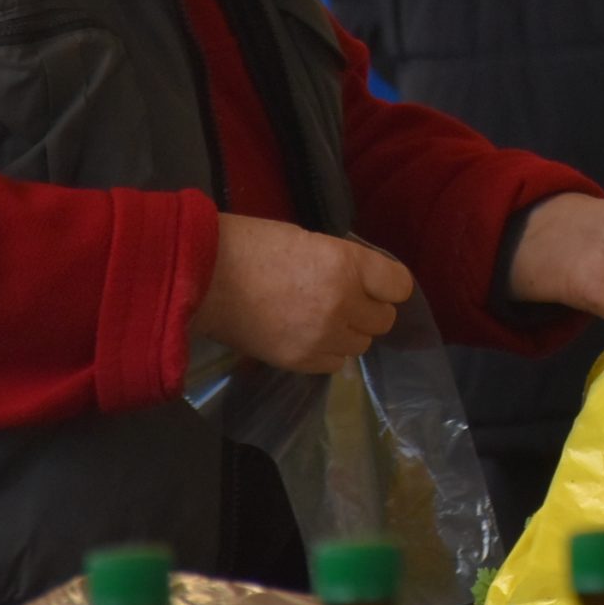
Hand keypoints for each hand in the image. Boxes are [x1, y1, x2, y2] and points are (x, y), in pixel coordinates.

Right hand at [189, 213, 415, 373]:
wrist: (204, 277)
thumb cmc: (252, 246)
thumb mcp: (309, 240)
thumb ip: (342, 264)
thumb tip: (362, 283)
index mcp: (346, 264)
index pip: (399, 285)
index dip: (389, 285)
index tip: (379, 285)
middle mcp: (342, 302)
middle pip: (384, 319)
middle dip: (368, 309)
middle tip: (346, 301)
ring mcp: (322, 335)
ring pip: (361, 344)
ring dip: (348, 332)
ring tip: (321, 318)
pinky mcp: (300, 360)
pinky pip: (335, 363)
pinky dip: (327, 352)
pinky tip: (307, 336)